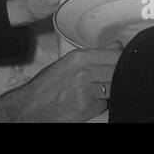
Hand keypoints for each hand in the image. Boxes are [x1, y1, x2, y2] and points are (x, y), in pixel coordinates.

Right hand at [0, 47, 120, 121]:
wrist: (31, 106)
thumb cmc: (47, 85)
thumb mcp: (69, 62)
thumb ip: (96, 53)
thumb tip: (118, 45)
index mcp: (80, 57)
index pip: (115, 54)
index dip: (121, 59)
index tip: (122, 62)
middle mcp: (84, 72)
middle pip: (116, 71)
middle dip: (115, 76)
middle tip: (106, 79)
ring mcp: (86, 91)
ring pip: (112, 88)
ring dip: (108, 91)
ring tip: (95, 91)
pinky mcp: (86, 108)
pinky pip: (104, 105)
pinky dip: (99, 105)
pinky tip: (88, 102)